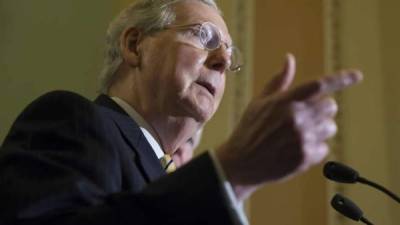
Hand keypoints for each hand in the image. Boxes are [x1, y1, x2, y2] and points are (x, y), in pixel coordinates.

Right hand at [216, 54, 362, 199]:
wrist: (240, 162)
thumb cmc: (249, 129)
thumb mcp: (259, 102)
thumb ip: (278, 81)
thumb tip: (290, 59)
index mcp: (284, 101)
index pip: (319, 85)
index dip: (341, 79)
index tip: (357, 76)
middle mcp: (295, 118)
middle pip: (330, 106)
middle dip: (323, 109)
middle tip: (307, 116)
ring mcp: (301, 138)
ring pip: (330, 127)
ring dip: (320, 129)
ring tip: (300, 134)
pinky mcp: (305, 157)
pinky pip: (324, 148)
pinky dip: (315, 148)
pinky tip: (296, 148)